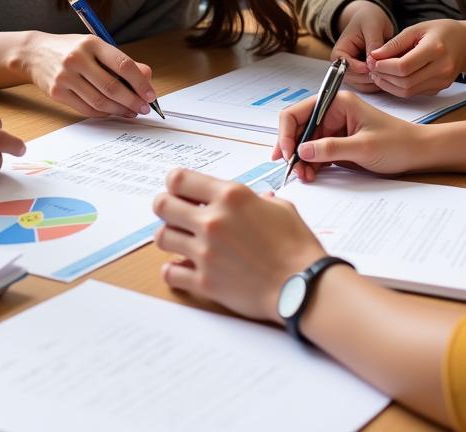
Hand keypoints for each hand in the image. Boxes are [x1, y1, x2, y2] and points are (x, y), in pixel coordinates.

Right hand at [21, 32, 156, 117]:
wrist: (34, 54)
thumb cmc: (71, 49)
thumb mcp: (96, 47)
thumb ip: (121, 61)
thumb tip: (147, 77)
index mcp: (91, 43)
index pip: (123, 65)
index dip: (140, 82)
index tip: (150, 94)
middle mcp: (77, 59)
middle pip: (112, 87)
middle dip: (132, 101)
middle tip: (143, 108)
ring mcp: (65, 77)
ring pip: (100, 101)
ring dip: (120, 110)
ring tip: (131, 112)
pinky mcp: (57, 93)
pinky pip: (86, 109)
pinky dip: (103, 113)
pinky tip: (113, 112)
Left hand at [153, 169, 324, 321]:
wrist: (304, 286)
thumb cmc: (297, 246)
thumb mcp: (281, 209)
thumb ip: (259, 200)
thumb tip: (257, 199)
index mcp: (230, 196)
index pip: (179, 179)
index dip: (175, 183)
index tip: (179, 190)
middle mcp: (213, 221)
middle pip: (161, 205)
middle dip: (165, 206)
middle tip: (175, 214)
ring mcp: (206, 252)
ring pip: (161, 237)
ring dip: (169, 237)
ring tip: (181, 241)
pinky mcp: (205, 282)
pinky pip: (170, 273)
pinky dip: (172, 270)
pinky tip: (182, 268)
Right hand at [272, 91, 423, 182]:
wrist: (418, 153)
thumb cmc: (396, 143)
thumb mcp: (363, 147)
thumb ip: (331, 148)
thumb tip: (301, 151)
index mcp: (337, 103)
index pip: (298, 112)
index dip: (287, 132)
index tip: (286, 153)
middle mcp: (332, 112)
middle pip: (298, 127)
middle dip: (292, 148)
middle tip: (292, 170)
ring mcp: (334, 128)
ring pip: (305, 142)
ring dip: (300, 158)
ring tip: (303, 176)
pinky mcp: (337, 142)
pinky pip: (316, 151)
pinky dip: (310, 163)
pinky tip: (310, 174)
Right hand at [333, 1, 394, 90]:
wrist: (371, 19)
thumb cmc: (368, 19)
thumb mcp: (371, 26)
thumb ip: (372, 44)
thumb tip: (373, 63)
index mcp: (340, 52)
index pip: (344, 66)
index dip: (359, 68)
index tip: (372, 66)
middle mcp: (344, 65)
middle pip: (354, 79)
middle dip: (371, 75)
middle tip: (388, 69)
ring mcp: (354, 72)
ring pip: (364, 85)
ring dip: (378, 80)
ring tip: (392, 68)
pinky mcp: (364, 76)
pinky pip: (372, 86)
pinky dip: (382, 81)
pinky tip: (392, 72)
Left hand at [366, 19, 465, 96]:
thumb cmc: (440, 31)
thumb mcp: (417, 28)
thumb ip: (395, 43)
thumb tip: (374, 56)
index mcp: (436, 49)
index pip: (404, 66)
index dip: (384, 66)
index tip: (373, 60)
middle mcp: (442, 68)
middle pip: (405, 82)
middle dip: (384, 77)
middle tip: (372, 68)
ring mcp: (442, 81)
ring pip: (408, 91)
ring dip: (388, 85)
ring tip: (378, 73)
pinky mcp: (439, 89)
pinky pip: (414, 93)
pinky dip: (399, 88)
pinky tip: (391, 77)